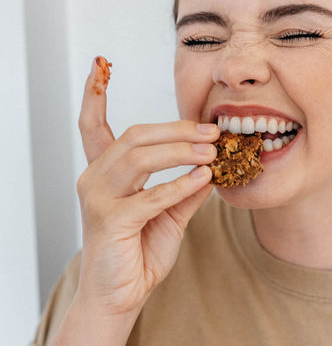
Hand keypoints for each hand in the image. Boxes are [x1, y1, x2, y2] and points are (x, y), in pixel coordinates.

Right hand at [75, 57, 218, 316]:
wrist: (122, 294)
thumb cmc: (141, 249)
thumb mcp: (170, 211)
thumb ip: (187, 186)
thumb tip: (213, 164)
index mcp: (105, 171)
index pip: (92, 124)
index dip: (94, 94)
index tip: (99, 64)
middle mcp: (95, 178)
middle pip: (134, 136)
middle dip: (176, 129)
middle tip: (211, 131)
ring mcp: (98, 198)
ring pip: (140, 157)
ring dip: (180, 151)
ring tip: (212, 151)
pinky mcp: (109, 220)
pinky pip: (150, 195)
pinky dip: (179, 184)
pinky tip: (203, 179)